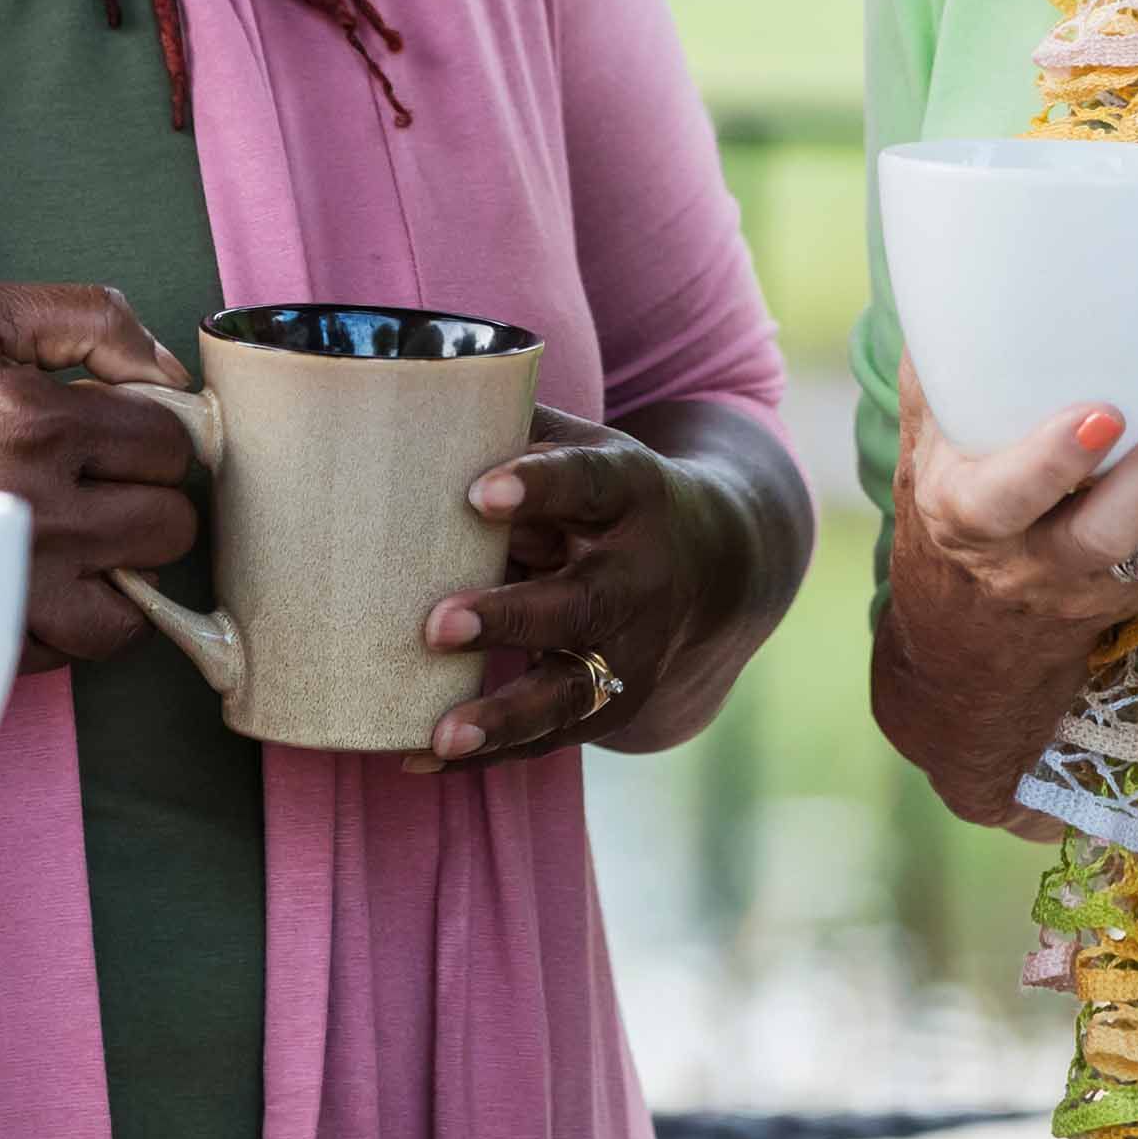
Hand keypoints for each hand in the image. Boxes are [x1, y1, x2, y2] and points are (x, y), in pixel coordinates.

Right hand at [0, 279, 201, 663]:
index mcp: (34, 418)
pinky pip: (86, 645)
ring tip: (81, 537)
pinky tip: (44, 577)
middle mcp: (35, 507)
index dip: (153, 434)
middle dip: (148, 499)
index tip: (119, 434)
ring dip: (124, 567)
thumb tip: (169, 369)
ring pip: (142, 596)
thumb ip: (86, 316)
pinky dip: (79, 618)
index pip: (170, 442)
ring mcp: (16, 584)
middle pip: (171, 523)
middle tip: (101, 484)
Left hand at [412, 406, 725, 769]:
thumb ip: (521, 426)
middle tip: (437, 624)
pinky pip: (550, 737)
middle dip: (509, 617)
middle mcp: (640, 578)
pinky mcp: (613, 705)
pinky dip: (489, 752)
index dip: (538, 486)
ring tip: (442, 733)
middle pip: (579, 603)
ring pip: (571, 690)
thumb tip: (421, 381)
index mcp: (634, 494)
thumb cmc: (615, 494)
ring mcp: (632, 651)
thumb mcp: (591, 446)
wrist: (718, 566)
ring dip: (504, 715)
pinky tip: (419, 757)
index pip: (589, 484)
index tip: (478, 491)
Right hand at [899, 357, 1137, 635]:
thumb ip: (941, 372)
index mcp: (968, 518)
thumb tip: (956, 277)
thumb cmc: (953, 502)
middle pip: (1108, 530)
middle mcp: (1033, 562)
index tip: (1101, 415)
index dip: (1053, 465)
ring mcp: (1097, 580)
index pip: (1006, 502)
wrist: (974, 625)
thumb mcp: (925, 447)